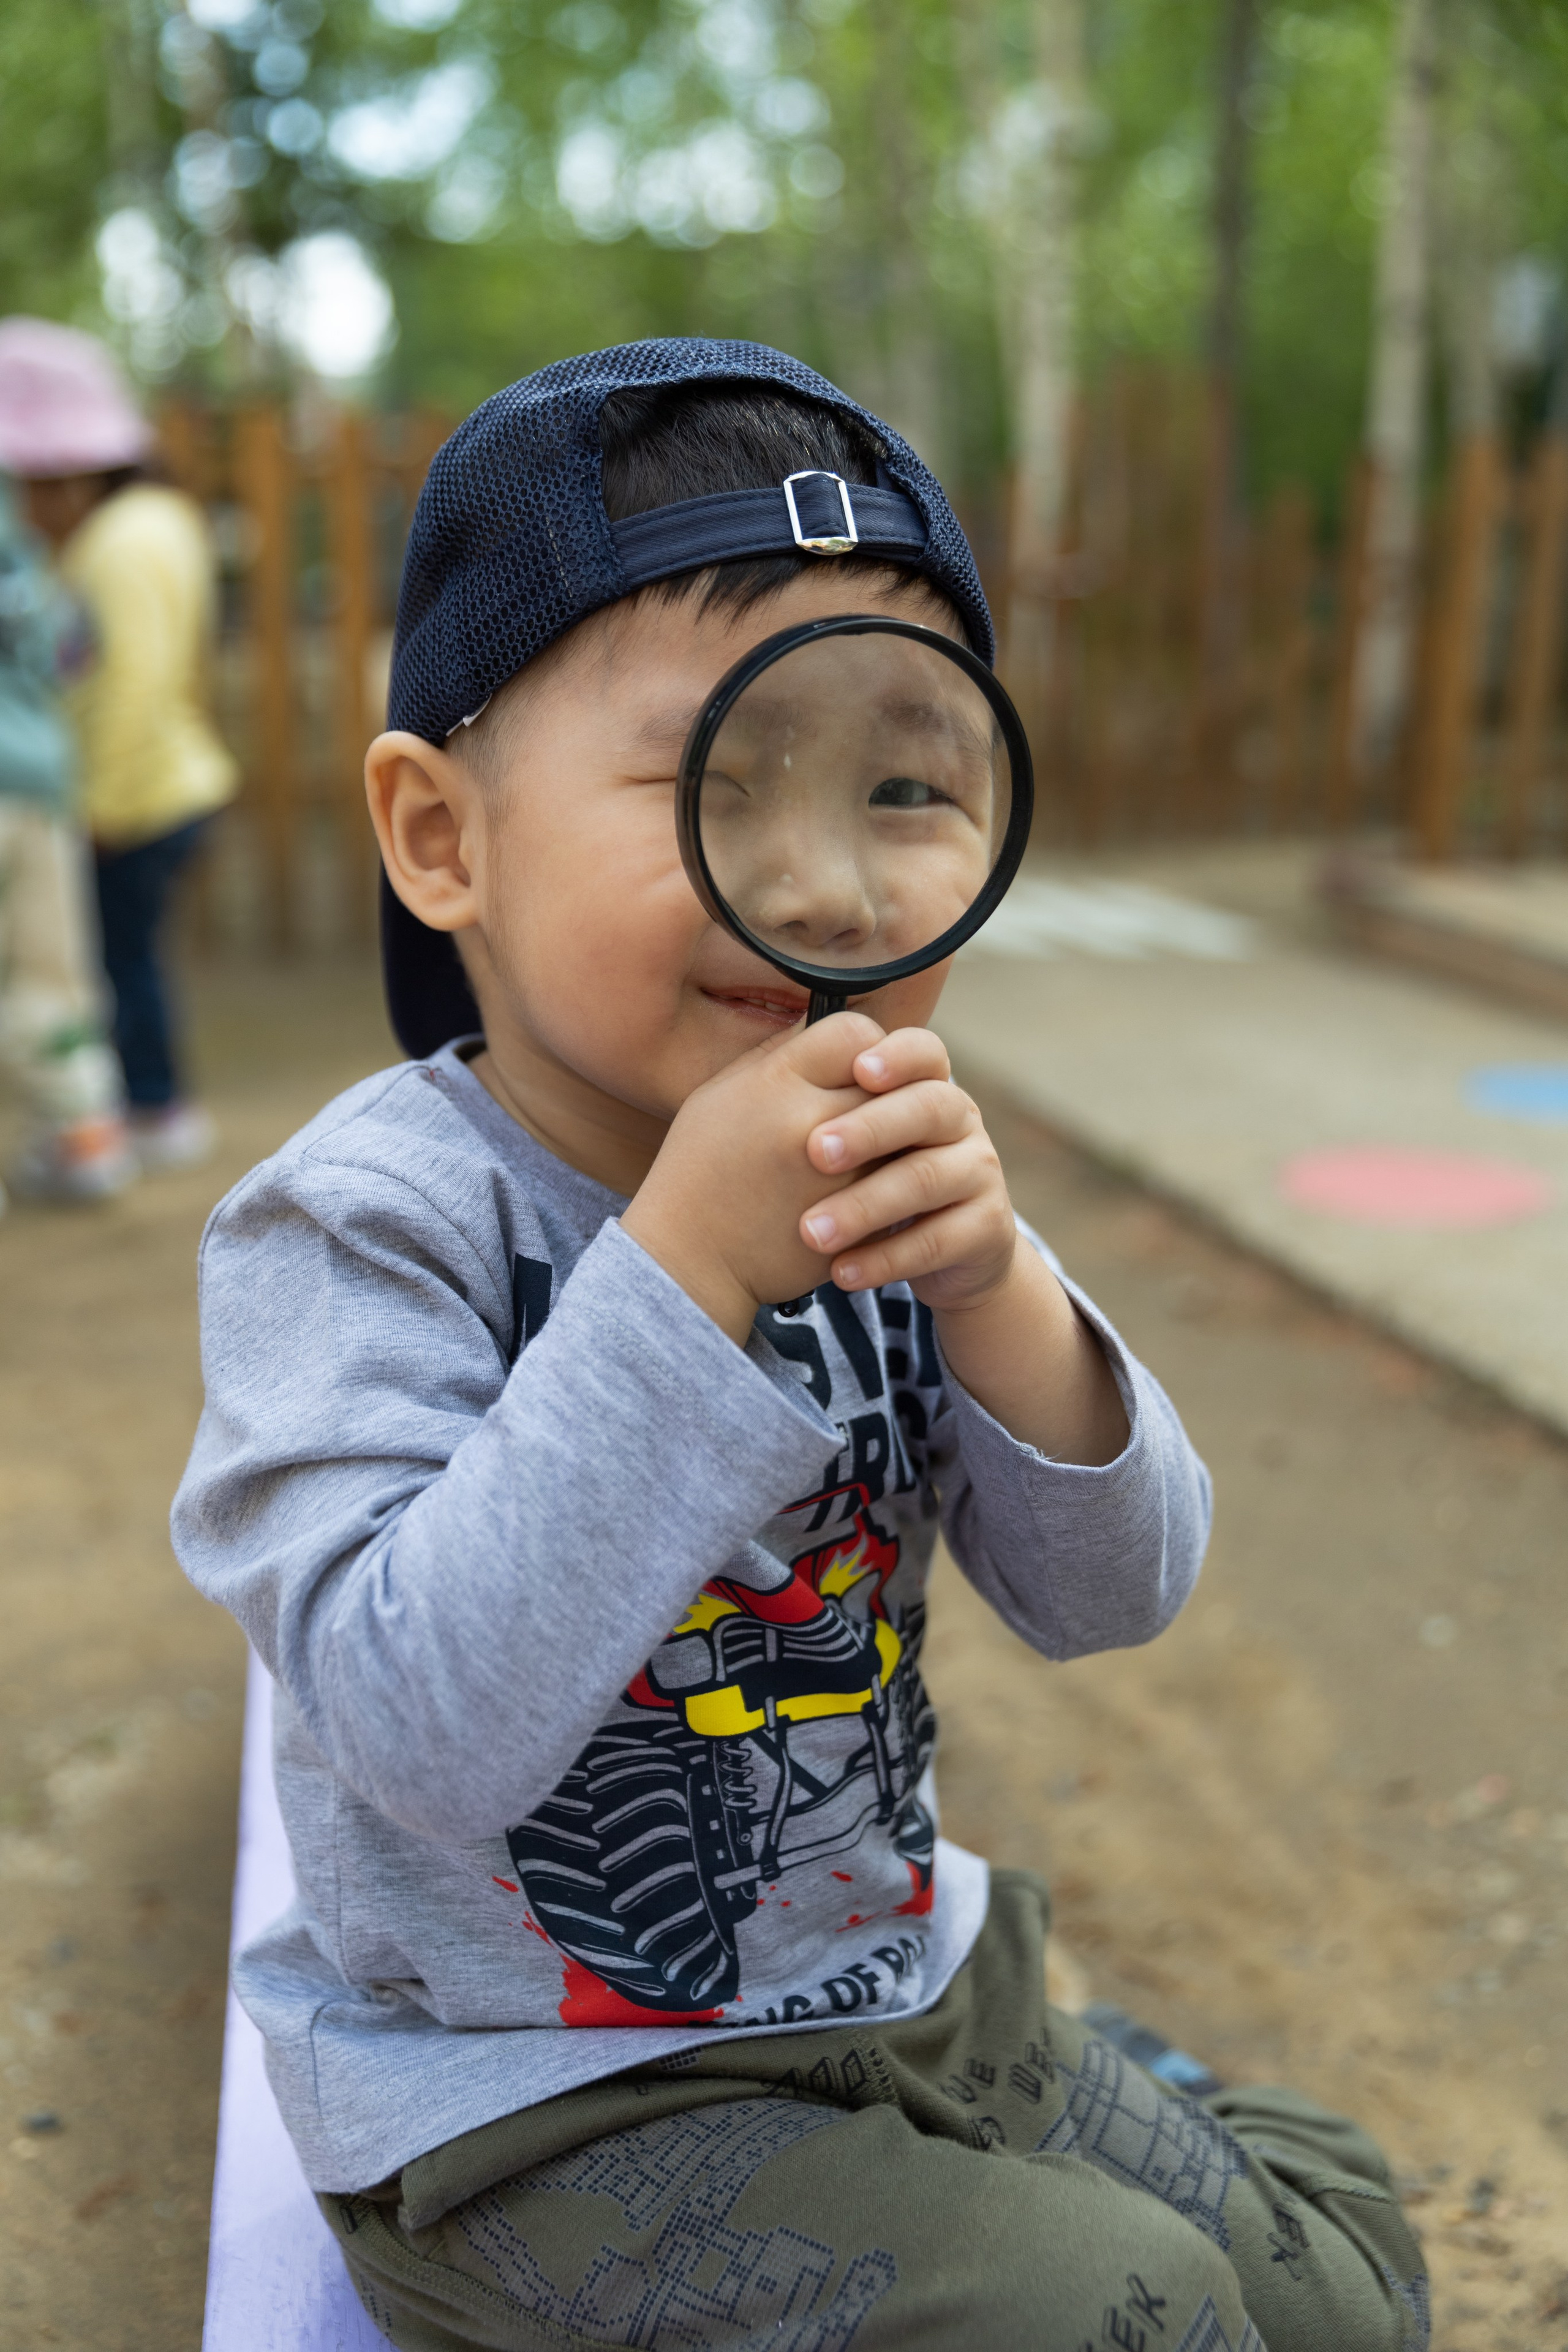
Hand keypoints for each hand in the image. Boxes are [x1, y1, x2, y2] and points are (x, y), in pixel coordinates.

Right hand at [620, 1011, 883, 1342]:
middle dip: (889, 1090)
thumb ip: (778, 1057)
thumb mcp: (721, 1095)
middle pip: (891, 1080)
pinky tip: (871, 1185)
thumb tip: (828, 1026)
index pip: (855, 1031)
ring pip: (906, 1134)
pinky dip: (893, 1180)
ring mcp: (839, 1176)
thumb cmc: (701, 1172)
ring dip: (899, 1136)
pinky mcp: (857, 1222)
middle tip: (878, 1103)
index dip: (867, 1045)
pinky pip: (900, 1185)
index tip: (860, 1066)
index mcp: (774, 1082)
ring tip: (877, 1145)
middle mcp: (811, 1122)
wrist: (689, 1261)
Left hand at [798, 1029, 1014, 1311]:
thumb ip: (832, 1105)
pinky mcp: (987, 1228)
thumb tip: (765, 1066)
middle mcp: (962, 1121)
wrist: (946, 1253)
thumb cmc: (880, 1180)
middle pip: (928, 1107)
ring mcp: (980, 1173)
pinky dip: (885, 1258)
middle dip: (869, 1129)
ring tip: (811, 1232)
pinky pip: (936, 1241)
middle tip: (815, 1152)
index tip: (856, 1070)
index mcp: (928, 1086)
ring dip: (864, 1207)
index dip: (897, 1055)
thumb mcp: (862, 1141)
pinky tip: (840, 1273)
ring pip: (926, 1179)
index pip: (924, 1052)